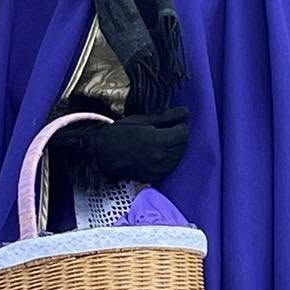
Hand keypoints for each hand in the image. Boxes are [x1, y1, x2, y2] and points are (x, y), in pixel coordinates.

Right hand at [57, 108, 189, 184]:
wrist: (103, 153)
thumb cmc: (121, 132)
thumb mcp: (142, 120)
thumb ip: (166, 117)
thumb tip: (186, 112)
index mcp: (159, 140)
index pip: (183, 133)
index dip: (180, 126)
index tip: (173, 123)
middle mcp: (161, 157)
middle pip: (183, 146)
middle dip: (179, 137)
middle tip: (168, 131)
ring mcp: (158, 169)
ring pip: (178, 158)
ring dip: (175, 149)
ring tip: (163, 142)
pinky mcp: (154, 177)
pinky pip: (170, 168)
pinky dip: (169, 160)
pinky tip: (159, 154)